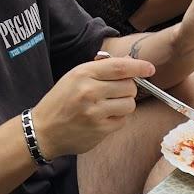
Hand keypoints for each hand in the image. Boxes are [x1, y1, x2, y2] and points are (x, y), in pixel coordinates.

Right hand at [32, 55, 149, 157]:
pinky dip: (118, 119)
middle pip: (129, 86)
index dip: (139, 67)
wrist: (44, 130)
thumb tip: (129, 63)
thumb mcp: (74, 77)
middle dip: (128, 89)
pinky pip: (123, 121)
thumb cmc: (61, 101)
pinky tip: (103, 118)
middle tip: (115, 93)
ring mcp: (95, 112)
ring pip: (129, 104)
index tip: (150, 68)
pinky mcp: (100, 130)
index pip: (120, 67)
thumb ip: (100, 69)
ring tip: (109, 106)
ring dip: (124, 105)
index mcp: (83, 74)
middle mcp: (89, 91)